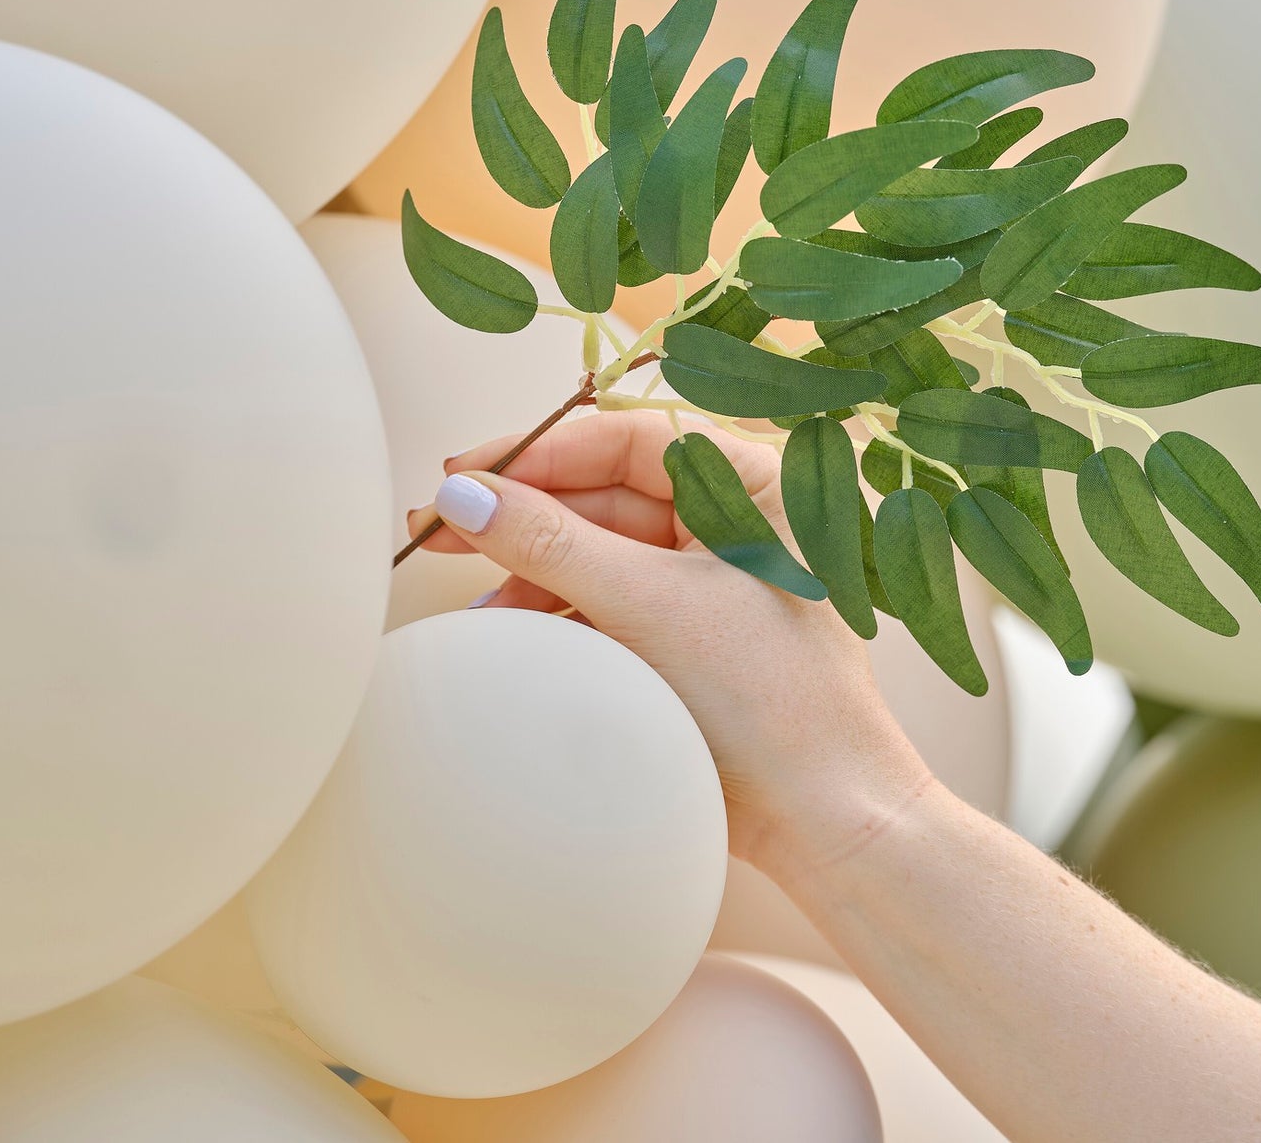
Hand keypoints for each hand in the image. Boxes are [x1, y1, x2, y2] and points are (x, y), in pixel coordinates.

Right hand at [407, 411, 927, 871]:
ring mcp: (714, 578)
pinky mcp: (692, 632)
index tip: (463, 474)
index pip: (630, 441)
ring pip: (603, 550)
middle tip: (438, 526)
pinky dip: (561, 610)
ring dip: (534, 570)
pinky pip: (612, 599)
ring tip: (473, 598)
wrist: (822, 819)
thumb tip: (462, 494)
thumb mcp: (647, 604)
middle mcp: (739, 519)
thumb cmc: (769, 696)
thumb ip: (549, 542)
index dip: (540, 453)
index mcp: (757, 484)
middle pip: (608, 494)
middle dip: (525, 515)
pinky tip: (512, 627)